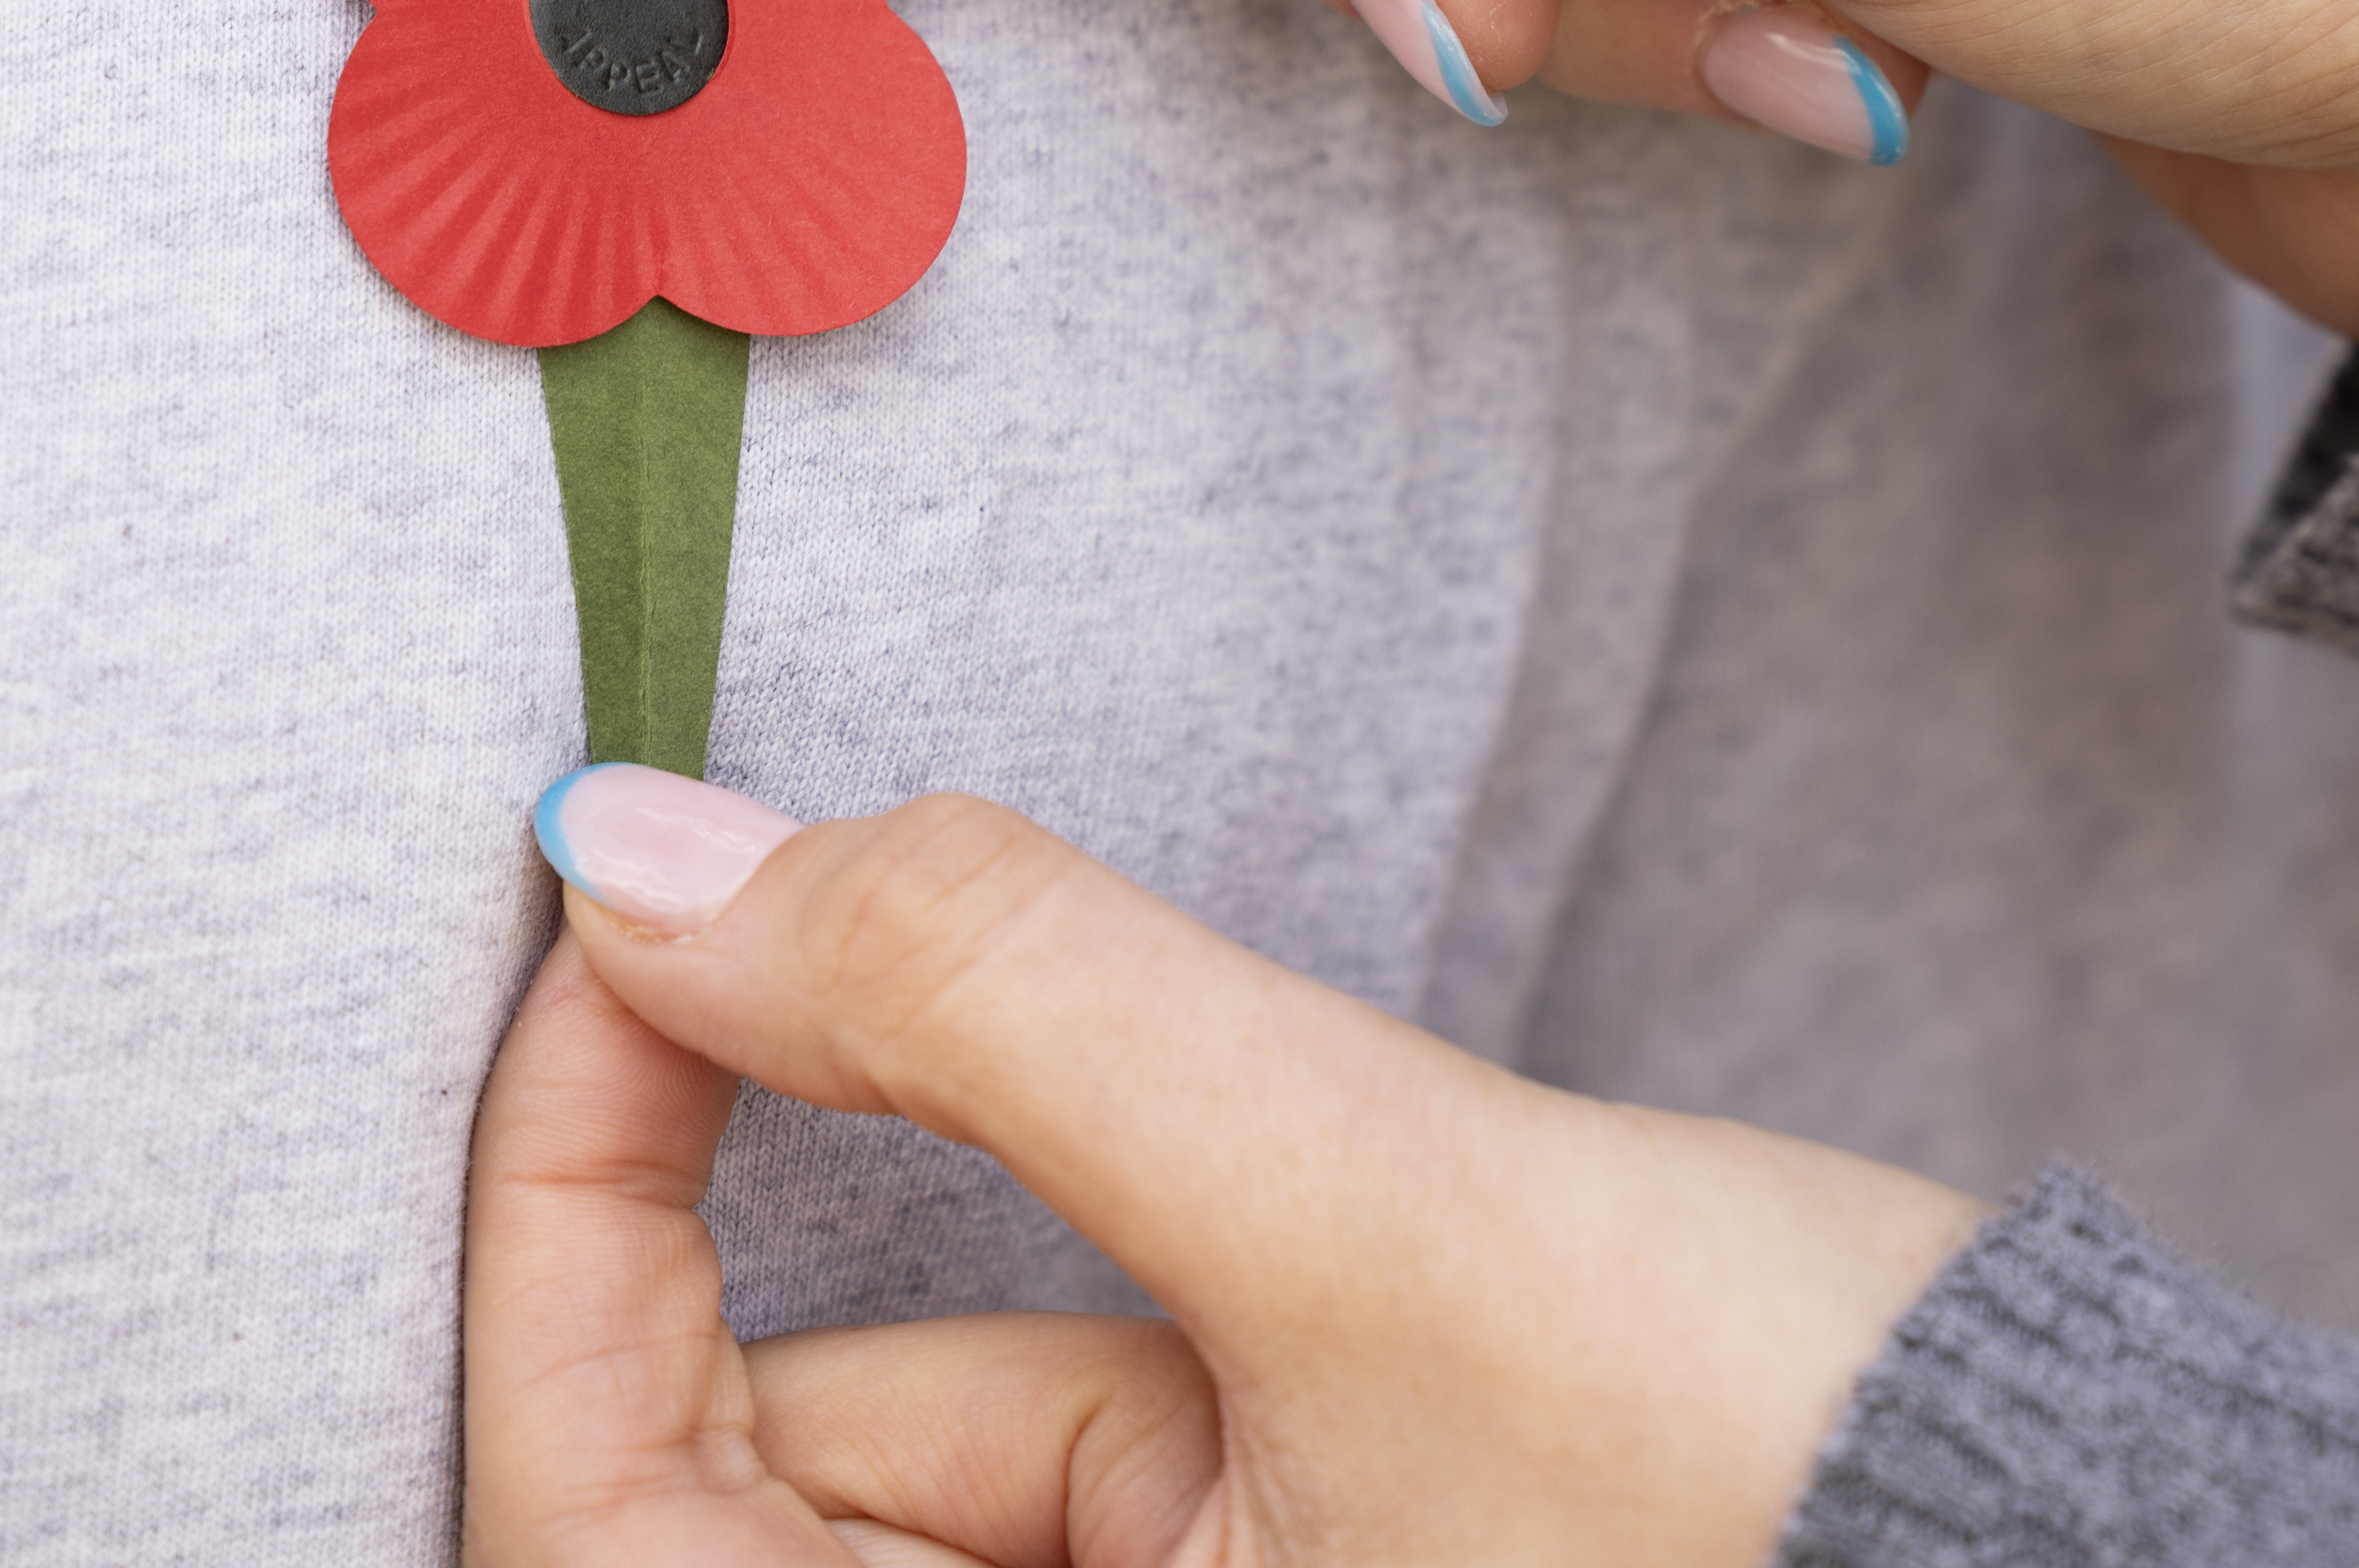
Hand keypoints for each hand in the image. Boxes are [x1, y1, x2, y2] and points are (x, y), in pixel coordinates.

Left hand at [460, 767, 1980, 1567]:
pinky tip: (1210, 1187)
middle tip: (745, 920)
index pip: (592, 1523)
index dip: (550, 1215)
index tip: (616, 926)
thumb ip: (1002, 1009)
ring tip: (1126, 1124)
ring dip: (922, 1212)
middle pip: (702, 1486)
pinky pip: (1037, 1444)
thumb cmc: (1808, 1494)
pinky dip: (1054, 1269)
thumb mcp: (1386, 1217)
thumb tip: (638, 857)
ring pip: (877, 1445)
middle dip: (701, 1210)